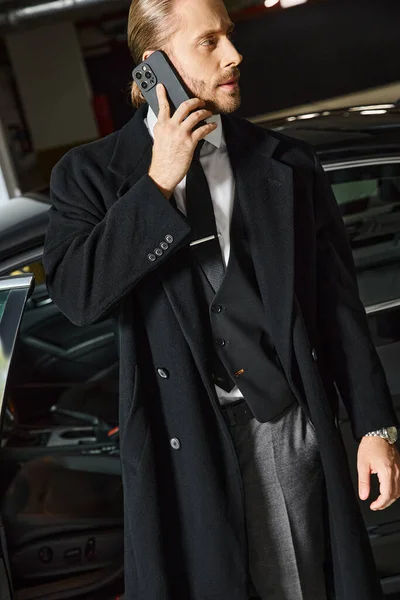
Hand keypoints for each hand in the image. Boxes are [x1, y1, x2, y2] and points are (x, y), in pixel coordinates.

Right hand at [148, 84, 216, 198]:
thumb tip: (170, 123)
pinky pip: (202, 130)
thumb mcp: (158, 140)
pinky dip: (210, 126)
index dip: (162, 95)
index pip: (162, 106)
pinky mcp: (189, 142)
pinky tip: (213, 126)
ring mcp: (180, 134)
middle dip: (195, 101)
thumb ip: (164, 129)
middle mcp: (170, 127)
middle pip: (184, 106)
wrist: (163, 174)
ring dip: (204, 112)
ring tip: (208, 113)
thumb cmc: (162, 160)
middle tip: (200, 102)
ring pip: (195, 115)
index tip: (162, 86)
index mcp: (161, 126)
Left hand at [357, 436, 399, 509]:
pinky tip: (389, 491)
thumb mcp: (362, 464)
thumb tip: (363, 496)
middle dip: (385, 503)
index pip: (386, 495)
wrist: (378, 434)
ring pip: (399, 491)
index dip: (380, 504)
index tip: (373, 506)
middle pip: (394, 495)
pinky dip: (395, 491)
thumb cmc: (370, 447)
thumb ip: (363, 482)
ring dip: (391, 498)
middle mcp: (396, 472)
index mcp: (386, 471)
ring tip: (381, 500)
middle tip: (376, 505)